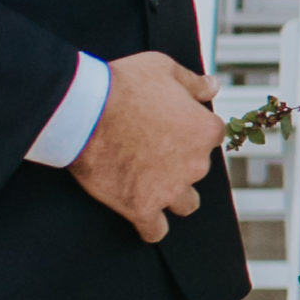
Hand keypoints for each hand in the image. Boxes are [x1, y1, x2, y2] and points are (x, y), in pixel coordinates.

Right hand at [71, 52, 223, 242]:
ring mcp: (170, 189)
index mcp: (205, 130)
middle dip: (180, 161)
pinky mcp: (142, 208)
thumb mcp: (163, 68)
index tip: (172, 128)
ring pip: (185, 203)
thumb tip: (213, 84)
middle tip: (152, 150)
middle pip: (197, 168)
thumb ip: (193, 82)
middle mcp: (196, 163)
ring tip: (150, 183)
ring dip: (172, 195)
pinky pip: (155, 230)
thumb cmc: (123, 85)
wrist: (86, 111)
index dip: (190, 131)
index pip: (211, 136)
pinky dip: (150, 226)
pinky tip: (141, 215)